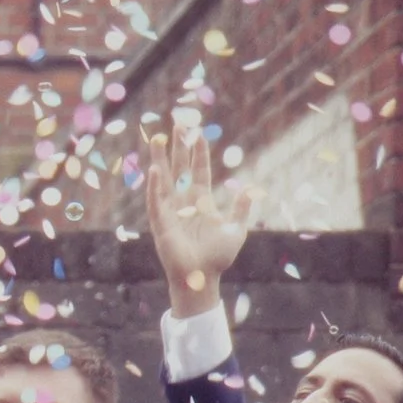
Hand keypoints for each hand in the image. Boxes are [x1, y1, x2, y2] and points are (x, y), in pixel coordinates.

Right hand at [144, 123, 255, 319]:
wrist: (202, 277)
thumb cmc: (218, 257)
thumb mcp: (235, 229)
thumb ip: (240, 208)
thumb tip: (247, 188)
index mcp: (200, 202)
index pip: (198, 171)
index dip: (197, 153)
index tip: (197, 133)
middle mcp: (183, 202)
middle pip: (178, 169)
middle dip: (177, 148)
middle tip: (176, 124)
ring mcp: (170, 211)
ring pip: (164, 180)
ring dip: (161, 160)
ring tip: (158, 139)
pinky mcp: (161, 224)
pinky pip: (156, 201)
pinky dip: (155, 186)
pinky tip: (156, 171)